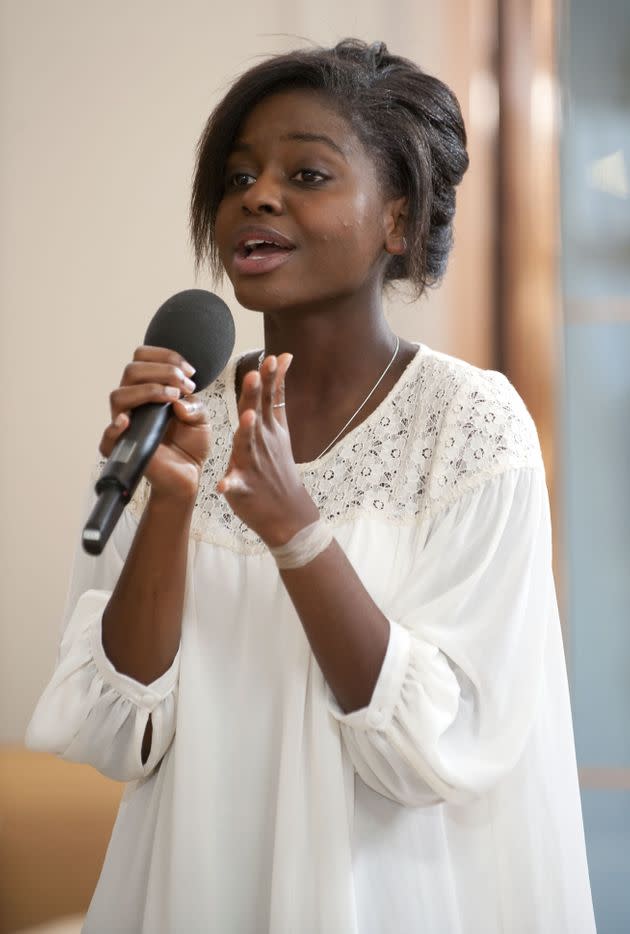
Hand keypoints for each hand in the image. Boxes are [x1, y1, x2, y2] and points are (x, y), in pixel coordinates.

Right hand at [99, 346, 211, 501]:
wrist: (189, 474)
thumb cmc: (190, 443)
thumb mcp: (202, 419)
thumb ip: (196, 406)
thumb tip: (178, 404)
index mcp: (148, 389)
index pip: (143, 358)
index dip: (166, 357)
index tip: (189, 372)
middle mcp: (133, 402)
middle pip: (131, 371)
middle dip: (163, 371)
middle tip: (185, 385)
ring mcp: (126, 423)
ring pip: (118, 395)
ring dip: (148, 390)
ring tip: (173, 398)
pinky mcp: (122, 448)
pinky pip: (106, 437)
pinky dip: (114, 427)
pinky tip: (127, 421)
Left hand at [217, 354, 318, 545]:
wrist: (289, 514)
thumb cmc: (279, 468)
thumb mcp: (281, 430)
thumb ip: (276, 396)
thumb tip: (283, 359)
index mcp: (270, 429)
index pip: (271, 399)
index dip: (271, 379)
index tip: (273, 357)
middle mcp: (264, 443)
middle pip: (258, 414)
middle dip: (256, 395)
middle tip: (254, 374)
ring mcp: (255, 465)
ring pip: (248, 445)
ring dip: (247, 432)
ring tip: (246, 418)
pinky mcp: (245, 488)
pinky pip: (236, 485)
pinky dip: (230, 484)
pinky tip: (222, 484)